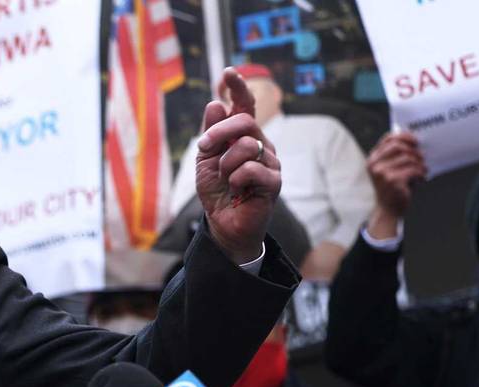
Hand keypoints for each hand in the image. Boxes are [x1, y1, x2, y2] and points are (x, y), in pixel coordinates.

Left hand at [196, 68, 281, 264]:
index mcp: (244, 136)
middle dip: (219, 133)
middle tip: (204, 148)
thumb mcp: (206, 160)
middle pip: (245, 121)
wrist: (224, 223)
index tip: (228, 72)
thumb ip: (211, 133)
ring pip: (247, 146)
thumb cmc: (217, 191)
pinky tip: (236, 190)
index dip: (239, 88)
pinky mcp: (274, 181)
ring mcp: (270, 161)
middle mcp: (260, 144)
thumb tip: (216, 104)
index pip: (245, 106)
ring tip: (225, 179)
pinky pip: (251, 168)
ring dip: (225, 164)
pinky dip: (235, 179)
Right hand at [367, 132, 425, 238]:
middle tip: (421, 156)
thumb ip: (395, 156)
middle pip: (398, 146)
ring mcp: (382, 173)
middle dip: (413, 150)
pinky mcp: (393, 181)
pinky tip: (421, 178)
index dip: (404, 136)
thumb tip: (415, 142)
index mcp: (373, 160)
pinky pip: (414, 169)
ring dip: (420, 163)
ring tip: (422, 170)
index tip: (415, 141)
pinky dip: (421, 173)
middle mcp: (375, 165)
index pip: (388, 139)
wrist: (388, 210)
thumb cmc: (392, 188)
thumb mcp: (389, 169)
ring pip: (408, 158)